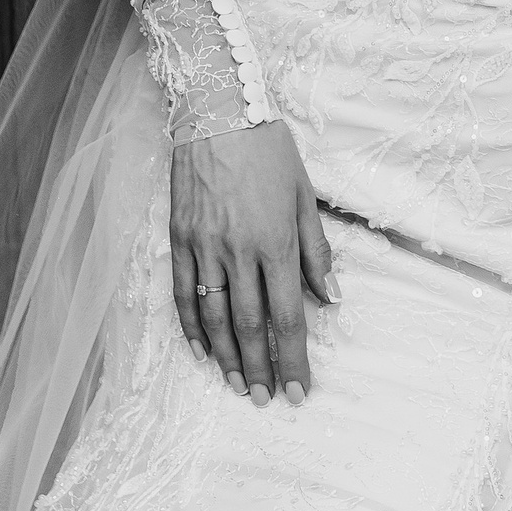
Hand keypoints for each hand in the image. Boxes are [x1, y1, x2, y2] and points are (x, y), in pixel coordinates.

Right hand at [171, 121, 338, 402]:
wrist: (217, 111)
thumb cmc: (267, 149)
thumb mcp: (304, 194)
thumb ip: (317, 251)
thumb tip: (332, 298)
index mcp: (276, 241)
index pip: (288, 316)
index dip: (295, 358)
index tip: (300, 390)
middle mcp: (239, 252)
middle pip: (250, 326)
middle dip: (262, 369)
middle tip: (269, 399)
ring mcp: (204, 248)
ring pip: (214, 318)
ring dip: (227, 358)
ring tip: (239, 386)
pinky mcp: (179, 240)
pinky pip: (183, 295)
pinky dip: (191, 328)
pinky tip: (201, 352)